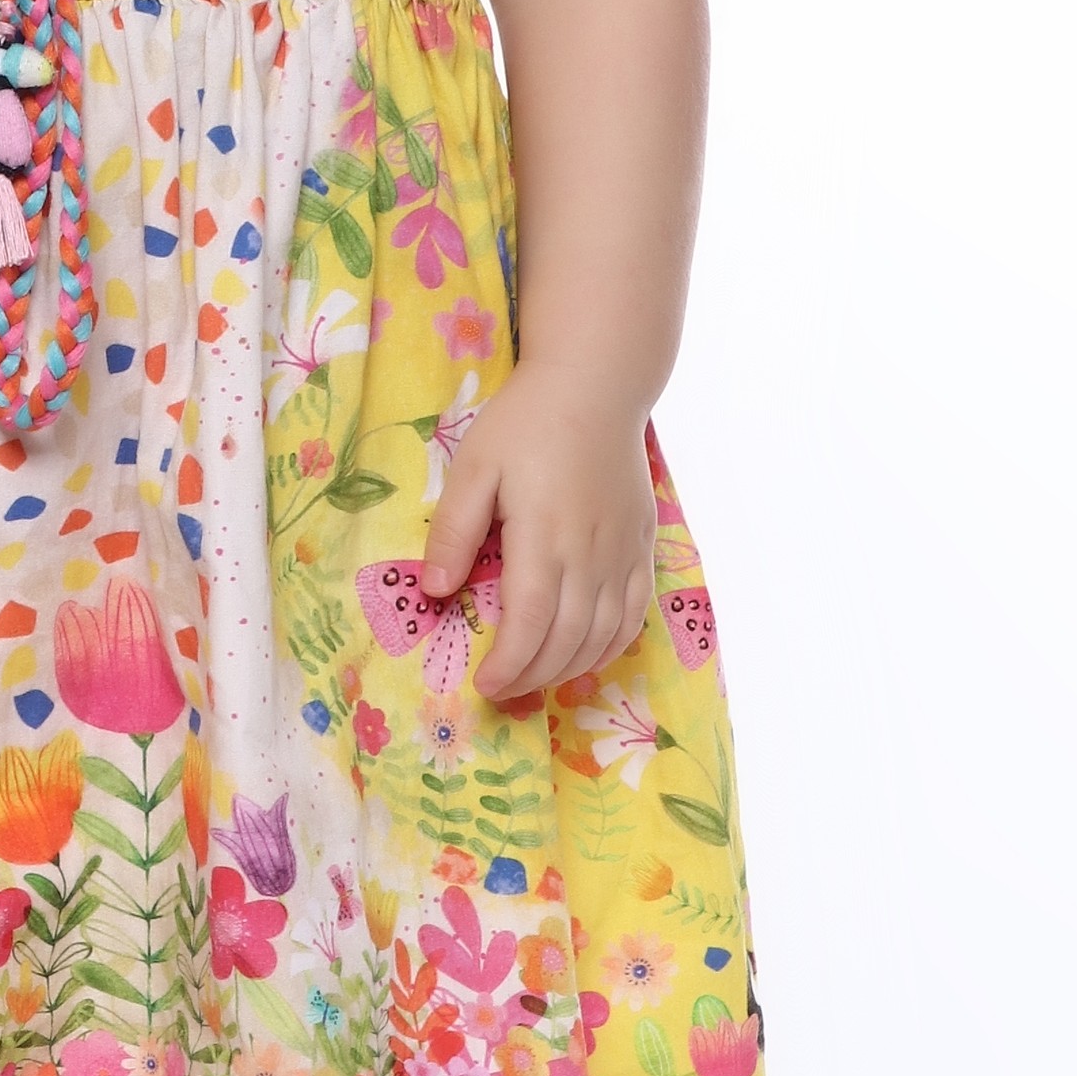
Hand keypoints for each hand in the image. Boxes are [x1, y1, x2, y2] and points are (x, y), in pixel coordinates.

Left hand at [422, 364, 654, 703]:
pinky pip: (635, 614)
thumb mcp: (473, 467)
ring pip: (604, 635)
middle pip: (567, 640)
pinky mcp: (642, 546)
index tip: (484, 685)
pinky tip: (585, 654)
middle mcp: (591, 554)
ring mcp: (623, 553)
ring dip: (569, 669)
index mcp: (544, 537)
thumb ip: (454, 532)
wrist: (595, 386)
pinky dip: (611, 646)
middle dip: (533, 676)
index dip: (509, 665)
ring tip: (535, 677)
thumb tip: (434, 592)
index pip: (529, 624)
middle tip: (502, 689)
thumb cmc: (525, 423)